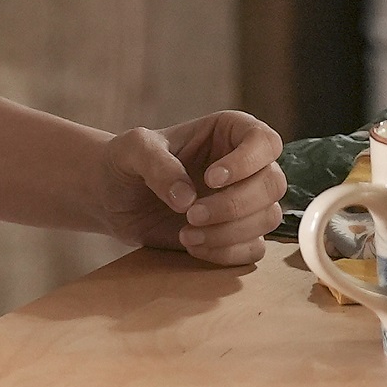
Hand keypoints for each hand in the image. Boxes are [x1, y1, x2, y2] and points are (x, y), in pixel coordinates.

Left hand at [89, 111, 286, 265]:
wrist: (113, 197)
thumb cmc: (126, 162)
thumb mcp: (134, 150)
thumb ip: (158, 165)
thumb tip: (186, 199)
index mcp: (230, 132)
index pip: (265, 142)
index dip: (246, 162)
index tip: (210, 179)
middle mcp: (245, 165)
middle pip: (273, 184)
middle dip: (234, 206)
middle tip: (191, 215)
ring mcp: (244, 201)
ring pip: (268, 218)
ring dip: (229, 233)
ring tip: (186, 235)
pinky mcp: (236, 234)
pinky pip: (254, 249)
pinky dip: (227, 254)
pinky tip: (193, 247)